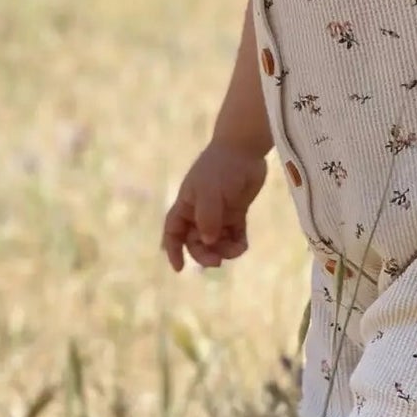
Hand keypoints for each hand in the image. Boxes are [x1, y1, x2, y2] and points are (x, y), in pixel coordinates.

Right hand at [161, 140, 266, 271]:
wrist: (244, 148)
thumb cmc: (221, 168)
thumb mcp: (210, 192)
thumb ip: (207, 217)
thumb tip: (208, 241)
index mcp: (186, 205)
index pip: (173, 232)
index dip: (173, 250)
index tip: (179, 268)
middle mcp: (200, 211)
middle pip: (195, 242)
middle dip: (204, 254)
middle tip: (217, 262)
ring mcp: (219, 212)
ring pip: (216, 242)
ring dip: (224, 251)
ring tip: (236, 249)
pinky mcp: (236, 212)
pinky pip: (234, 236)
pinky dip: (237, 244)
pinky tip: (242, 245)